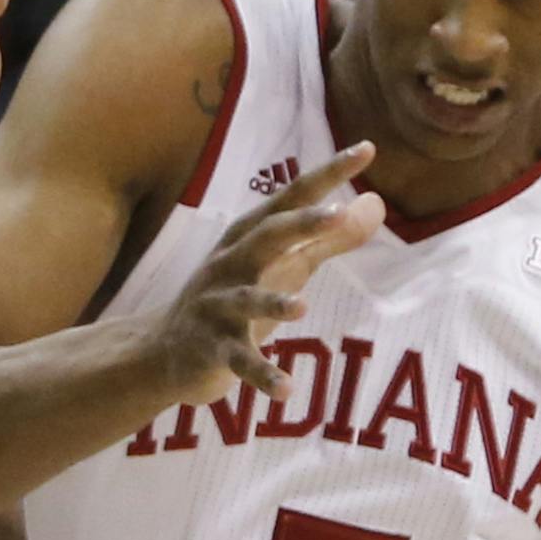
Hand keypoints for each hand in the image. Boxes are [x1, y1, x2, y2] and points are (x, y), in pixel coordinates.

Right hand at [150, 142, 384, 404]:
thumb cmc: (235, 297)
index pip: (292, 200)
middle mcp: (231, 264)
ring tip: (301, 308)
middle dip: (299, 225)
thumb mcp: (281, 265)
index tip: (366, 149)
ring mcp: (217, 306)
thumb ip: (327, 239)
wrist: (164, 351)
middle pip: (265, 238)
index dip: (327, 175)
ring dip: (271, 302)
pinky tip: (287, 390)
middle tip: (337, 214)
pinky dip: (262, 375)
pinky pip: (239, 361)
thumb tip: (376, 203)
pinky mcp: (212, 349)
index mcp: (250, 238)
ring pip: (245, 301)